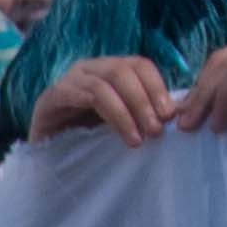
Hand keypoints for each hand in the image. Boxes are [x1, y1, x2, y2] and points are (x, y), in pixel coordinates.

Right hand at [31, 53, 177, 144]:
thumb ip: (144, 114)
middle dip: (145, 100)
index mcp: (108, 70)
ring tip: (139, 139)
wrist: (48, 162)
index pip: (139, 64)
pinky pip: (85, 95)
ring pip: (106, 83)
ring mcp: (69, 80)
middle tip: (156, 130)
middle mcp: (89, 69)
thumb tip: (179, 112)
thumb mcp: (122, 123)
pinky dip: (110, 114)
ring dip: (128, 112)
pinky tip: (121, 134)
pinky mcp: (51, 97)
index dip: (157, 86)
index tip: (170, 115)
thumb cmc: (90, 142)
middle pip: (124, 70)